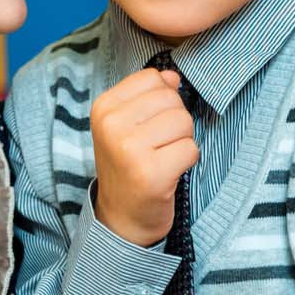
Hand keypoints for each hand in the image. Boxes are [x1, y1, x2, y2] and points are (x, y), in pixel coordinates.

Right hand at [91, 68, 197, 246]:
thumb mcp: (126, 124)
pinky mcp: (151, 173)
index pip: (152, 78)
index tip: (147, 126)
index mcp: (103, 108)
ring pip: (184, 122)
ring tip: (162, 159)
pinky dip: (187, 161)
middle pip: (171, 99)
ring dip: (182, 142)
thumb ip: (148, 95)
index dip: (162, 100)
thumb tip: (172, 76)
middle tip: (157, 146)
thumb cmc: (128, 166)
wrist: (121, 218)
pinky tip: (169, 173)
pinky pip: (191, 149)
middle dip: (175, 122)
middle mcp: (112, 125)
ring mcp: (130, 149)